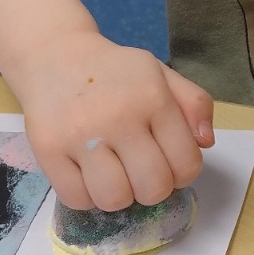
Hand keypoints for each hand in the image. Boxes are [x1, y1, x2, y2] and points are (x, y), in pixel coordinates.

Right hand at [8, 28, 214, 210]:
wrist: (54, 54)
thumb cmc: (114, 71)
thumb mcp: (160, 74)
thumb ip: (194, 104)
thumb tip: (205, 143)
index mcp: (152, 98)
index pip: (185, 165)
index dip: (181, 174)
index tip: (166, 163)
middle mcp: (118, 117)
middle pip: (152, 189)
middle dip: (151, 189)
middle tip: (138, 172)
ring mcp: (80, 135)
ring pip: (114, 199)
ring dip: (118, 195)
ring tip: (112, 174)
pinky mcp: (47, 149)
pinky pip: (76, 199)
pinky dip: (86, 196)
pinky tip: (87, 174)